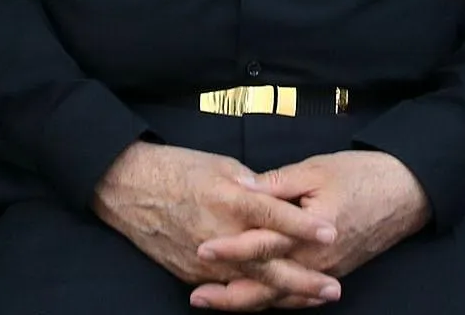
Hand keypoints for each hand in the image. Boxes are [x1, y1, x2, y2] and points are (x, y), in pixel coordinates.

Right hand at [92, 142, 337, 308]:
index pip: (273, 216)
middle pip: (268, 263)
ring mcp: (205, 260)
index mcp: (228, 200)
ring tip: (315, 297)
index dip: (303, 226)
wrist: (130, 190)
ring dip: (285, 294)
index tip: (331, 233)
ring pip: (251, 285)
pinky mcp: (192, 274)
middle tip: (333, 288)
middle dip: (303, 280)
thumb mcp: (220, 165)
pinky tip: (278, 299)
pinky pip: (229, 290)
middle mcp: (219, 235)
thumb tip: (276, 197)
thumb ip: (252, 185)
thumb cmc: (177, 169)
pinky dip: (254, 295)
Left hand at [192, 152, 429, 309]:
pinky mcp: (334, 271)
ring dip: (249, 302)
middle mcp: (318, 260)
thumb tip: (242, 188)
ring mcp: (328, 271)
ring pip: (283, 296)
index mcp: (310, 232)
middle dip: (231, 293)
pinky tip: (258, 302)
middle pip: (268, 285)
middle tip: (197, 295)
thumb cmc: (362, 175)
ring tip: (217, 302)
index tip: (202, 249)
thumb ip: (276, 184)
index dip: (230, 248)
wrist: (407, 191)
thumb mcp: (316, 169)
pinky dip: (277, 302)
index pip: (263, 245)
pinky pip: (301, 296)